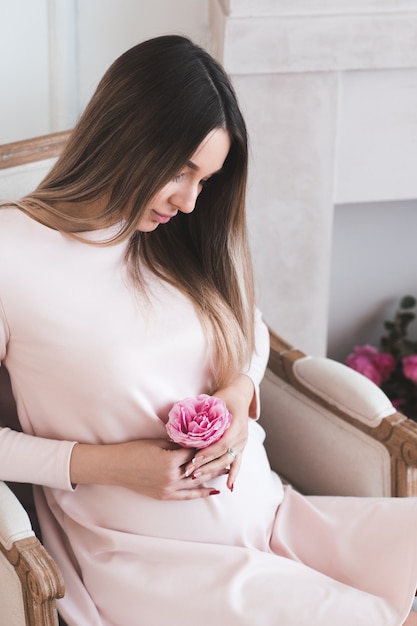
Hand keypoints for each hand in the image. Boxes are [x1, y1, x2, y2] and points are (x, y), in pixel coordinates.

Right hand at [70, 438, 227, 500]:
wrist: (114, 468)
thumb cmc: (133, 450)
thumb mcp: (156, 441)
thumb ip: (176, 442)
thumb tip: (194, 438)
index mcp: (170, 460)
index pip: (196, 452)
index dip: (208, 445)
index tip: (221, 439)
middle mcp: (172, 477)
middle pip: (201, 468)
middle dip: (216, 461)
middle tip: (233, 454)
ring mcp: (168, 489)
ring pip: (197, 483)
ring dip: (213, 476)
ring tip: (227, 470)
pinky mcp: (164, 496)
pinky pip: (187, 495)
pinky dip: (201, 493)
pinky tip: (213, 490)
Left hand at [183, 374, 254, 490]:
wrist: (240, 395)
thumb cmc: (224, 397)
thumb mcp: (214, 401)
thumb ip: (201, 412)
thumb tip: (180, 422)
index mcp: (237, 422)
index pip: (222, 443)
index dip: (208, 452)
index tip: (193, 458)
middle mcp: (242, 435)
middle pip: (223, 455)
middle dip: (206, 464)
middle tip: (189, 471)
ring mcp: (243, 442)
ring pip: (228, 461)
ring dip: (212, 470)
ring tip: (197, 476)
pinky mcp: (241, 447)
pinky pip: (237, 463)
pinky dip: (233, 475)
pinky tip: (229, 487)